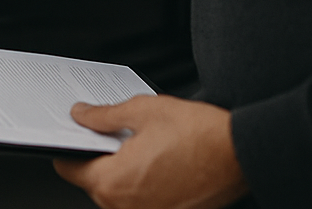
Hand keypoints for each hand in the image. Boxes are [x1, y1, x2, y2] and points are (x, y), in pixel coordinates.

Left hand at [54, 95, 247, 208]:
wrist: (242, 155)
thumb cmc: (198, 134)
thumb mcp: (142, 111)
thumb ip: (103, 116)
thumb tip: (81, 115)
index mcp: (113, 182)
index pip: (69, 169)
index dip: (69, 148)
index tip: (73, 136)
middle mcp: (127, 208)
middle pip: (94, 184)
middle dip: (99, 159)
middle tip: (113, 135)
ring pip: (119, 194)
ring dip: (123, 173)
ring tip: (141, 147)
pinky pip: (144, 202)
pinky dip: (145, 185)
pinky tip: (158, 163)